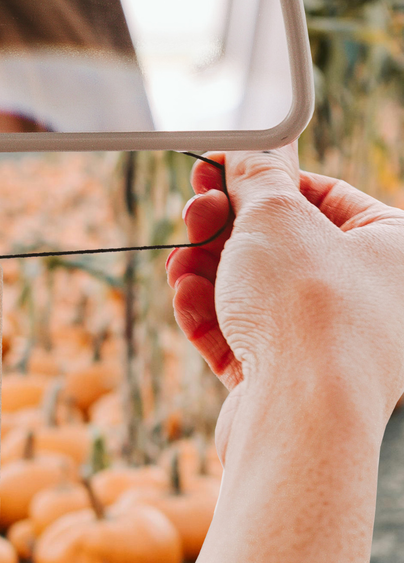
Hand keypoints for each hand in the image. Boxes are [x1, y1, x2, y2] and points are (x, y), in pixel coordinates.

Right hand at [166, 145, 403, 460]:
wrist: (302, 414)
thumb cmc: (310, 311)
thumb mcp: (275, 215)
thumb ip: (258, 175)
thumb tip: (252, 147)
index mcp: (394, 247)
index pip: (321, 195)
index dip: (261, 180)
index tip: (215, 172)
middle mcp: (370, 297)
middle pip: (281, 246)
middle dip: (224, 229)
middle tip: (193, 214)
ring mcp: (328, 344)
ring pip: (254, 293)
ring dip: (208, 270)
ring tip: (180, 261)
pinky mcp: (287, 381)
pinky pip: (242, 336)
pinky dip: (209, 313)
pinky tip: (184, 295)